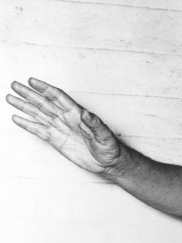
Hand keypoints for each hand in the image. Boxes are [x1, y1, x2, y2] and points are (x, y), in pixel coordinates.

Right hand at [7, 78, 121, 173]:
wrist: (107, 162)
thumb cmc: (109, 146)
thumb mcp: (105, 135)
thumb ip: (95, 123)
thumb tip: (86, 113)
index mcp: (77, 113)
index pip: (58, 97)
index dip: (45, 89)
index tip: (32, 81)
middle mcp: (66, 118)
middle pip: (44, 103)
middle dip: (29, 94)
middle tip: (14, 85)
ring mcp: (60, 128)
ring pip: (38, 114)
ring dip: (24, 106)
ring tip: (10, 98)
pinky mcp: (56, 140)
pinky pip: (38, 130)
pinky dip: (27, 124)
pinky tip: (16, 118)